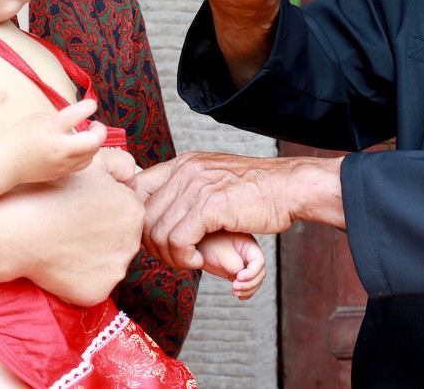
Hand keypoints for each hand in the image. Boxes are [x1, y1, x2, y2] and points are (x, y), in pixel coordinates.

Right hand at [5, 98, 107, 184]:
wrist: (6, 163)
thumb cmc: (21, 136)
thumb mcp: (39, 118)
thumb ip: (61, 118)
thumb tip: (80, 120)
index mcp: (51, 129)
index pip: (77, 115)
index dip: (89, 106)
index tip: (91, 104)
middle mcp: (59, 148)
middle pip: (94, 141)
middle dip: (100, 131)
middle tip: (95, 125)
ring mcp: (62, 163)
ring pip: (92, 153)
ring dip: (93, 142)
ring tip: (85, 136)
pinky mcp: (63, 173)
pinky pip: (84, 163)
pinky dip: (86, 153)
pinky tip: (78, 148)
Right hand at [14, 151, 145, 305]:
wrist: (16, 228)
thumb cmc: (51, 190)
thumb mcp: (93, 162)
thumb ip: (123, 165)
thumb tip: (133, 180)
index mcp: (134, 211)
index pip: (126, 214)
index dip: (103, 210)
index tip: (82, 208)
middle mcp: (132, 243)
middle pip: (120, 240)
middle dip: (102, 235)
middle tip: (72, 227)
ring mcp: (115, 271)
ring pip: (108, 264)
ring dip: (91, 257)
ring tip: (64, 244)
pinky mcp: (96, 293)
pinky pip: (91, 285)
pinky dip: (78, 279)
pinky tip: (60, 263)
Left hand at [133, 152, 344, 271]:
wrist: (288, 188)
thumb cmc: (256, 192)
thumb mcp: (213, 182)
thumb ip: (187, 192)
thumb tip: (158, 216)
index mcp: (183, 163)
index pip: (135, 188)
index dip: (137, 219)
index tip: (155, 238)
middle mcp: (185, 170)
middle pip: (142, 216)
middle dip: (153, 245)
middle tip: (174, 256)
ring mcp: (196, 186)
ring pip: (157, 232)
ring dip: (170, 256)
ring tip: (189, 261)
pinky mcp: (210, 205)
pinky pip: (178, 241)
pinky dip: (184, 258)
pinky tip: (198, 260)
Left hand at [198, 231, 267, 300]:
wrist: (199, 245)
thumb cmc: (209, 242)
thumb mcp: (221, 251)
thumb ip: (233, 263)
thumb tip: (239, 275)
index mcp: (249, 245)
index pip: (259, 261)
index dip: (252, 272)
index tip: (238, 278)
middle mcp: (249, 255)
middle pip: (259, 273)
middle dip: (250, 283)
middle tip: (235, 287)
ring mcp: (244, 264)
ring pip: (255, 280)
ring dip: (248, 289)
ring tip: (235, 292)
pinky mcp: (237, 272)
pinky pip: (247, 284)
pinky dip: (245, 291)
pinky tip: (240, 296)